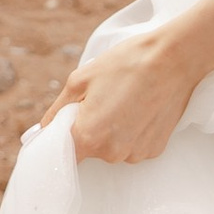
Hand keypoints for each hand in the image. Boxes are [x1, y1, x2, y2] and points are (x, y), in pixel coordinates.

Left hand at [57, 26, 195, 167]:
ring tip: (124, 101)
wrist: (174, 58)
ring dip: (112, 131)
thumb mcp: (81, 79)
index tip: (68, 120)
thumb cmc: (126, 64)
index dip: (62, 135)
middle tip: (101, 100)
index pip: (62, 152)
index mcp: (88, 136)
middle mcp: (112, 153)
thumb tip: (40, 131)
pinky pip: (133, 146)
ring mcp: (135, 154)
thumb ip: (57, 111)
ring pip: (112, 148)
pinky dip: (132, 132)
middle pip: (89, 149)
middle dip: (89, 128)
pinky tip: (140, 109)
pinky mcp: (154, 150)